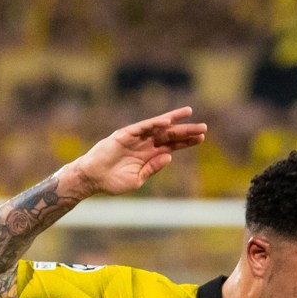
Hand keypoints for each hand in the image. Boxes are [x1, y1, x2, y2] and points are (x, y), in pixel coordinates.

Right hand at [69, 107, 207, 196]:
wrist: (93, 179)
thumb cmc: (113, 182)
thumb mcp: (138, 179)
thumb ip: (153, 167)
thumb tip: (169, 156)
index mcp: (149, 156)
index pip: (172, 146)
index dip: (186, 142)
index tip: (201, 138)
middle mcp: (145, 144)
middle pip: (170, 135)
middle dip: (186, 131)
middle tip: (204, 127)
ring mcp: (135, 138)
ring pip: (158, 127)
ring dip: (174, 121)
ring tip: (189, 115)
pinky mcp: (125, 134)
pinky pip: (142, 127)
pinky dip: (154, 123)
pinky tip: (168, 121)